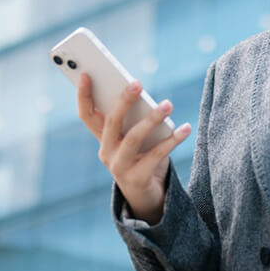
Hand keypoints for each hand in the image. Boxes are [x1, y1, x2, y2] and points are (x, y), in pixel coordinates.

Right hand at [76, 74, 190, 222]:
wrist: (147, 197)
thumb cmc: (142, 158)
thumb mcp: (135, 138)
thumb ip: (135, 120)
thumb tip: (147, 98)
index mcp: (103, 139)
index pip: (86, 114)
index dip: (83, 95)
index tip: (85, 73)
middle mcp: (106, 152)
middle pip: (111, 122)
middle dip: (123, 101)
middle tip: (137, 83)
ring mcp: (119, 167)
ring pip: (133, 137)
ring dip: (152, 119)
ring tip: (168, 104)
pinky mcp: (137, 178)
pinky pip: (157, 154)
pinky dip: (173, 139)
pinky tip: (186, 128)